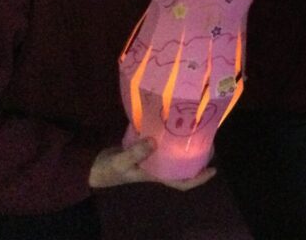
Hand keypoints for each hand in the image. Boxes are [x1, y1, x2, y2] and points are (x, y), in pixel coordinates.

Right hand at [88, 139, 215, 191]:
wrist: (92, 165)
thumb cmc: (108, 169)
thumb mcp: (121, 162)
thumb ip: (136, 152)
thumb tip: (154, 141)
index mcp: (156, 175)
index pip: (181, 182)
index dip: (199, 178)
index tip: (214, 169)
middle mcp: (159, 168)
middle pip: (183, 167)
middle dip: (198, 157)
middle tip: (210, 141)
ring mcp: (153, 159)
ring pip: (175, 155)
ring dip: (186, 146)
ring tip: (198, 130)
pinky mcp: (147, 149)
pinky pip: (164, 145)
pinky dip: (171, 137)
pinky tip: (175, 123)